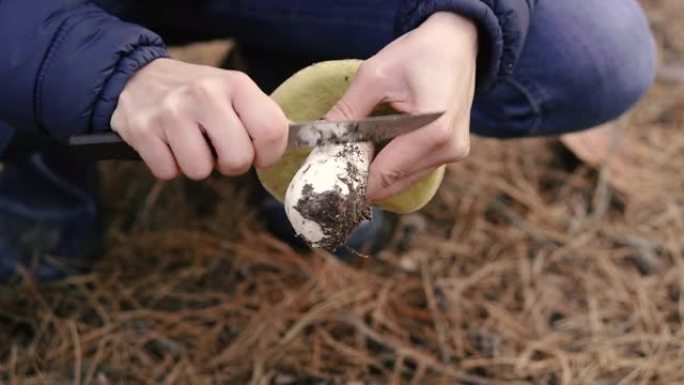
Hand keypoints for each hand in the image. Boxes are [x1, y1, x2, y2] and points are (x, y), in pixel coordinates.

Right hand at [111, 59, 288, 179]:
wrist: (141, 77)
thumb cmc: (200, 95)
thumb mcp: (235, 92)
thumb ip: (262, 118)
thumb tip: (287, 149)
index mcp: (236, 84)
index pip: (272, 131)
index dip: (269, 155)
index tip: (258, 154)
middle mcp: (205, 94)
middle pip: (238, 159)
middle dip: (232, 165)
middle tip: (220, 150)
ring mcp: (172, 111)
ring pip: (200, 171)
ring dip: (198, 166)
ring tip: (192, 144)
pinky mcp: (143, 129)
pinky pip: (167, 172)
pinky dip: (170, 166)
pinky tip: (168, 144)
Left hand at [325, 12, 477, 200]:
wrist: (457, 42)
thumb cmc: (418, 53)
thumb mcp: (375, 76)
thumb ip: (347, 111)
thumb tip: (318, 139)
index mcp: (433, 130)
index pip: (384, 174)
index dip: (352, 180)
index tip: (326, 179)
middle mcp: (448, 148)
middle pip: (393, 184)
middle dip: (362, 180)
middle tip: (333, 169)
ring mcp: (453, 153)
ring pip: (403, 182)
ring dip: (377, 174)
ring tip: (354, 156)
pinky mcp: (453, 152)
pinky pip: (414, 171)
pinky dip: (393, 166)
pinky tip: (376, 151)